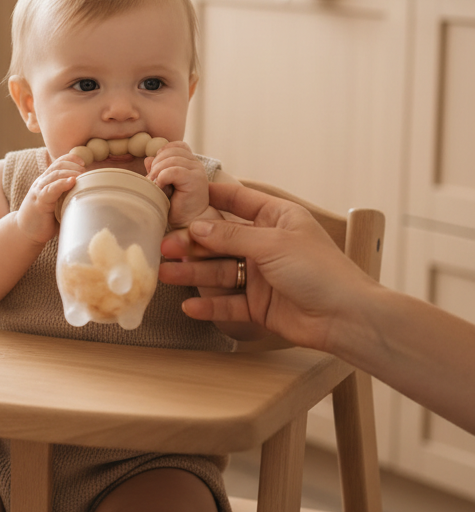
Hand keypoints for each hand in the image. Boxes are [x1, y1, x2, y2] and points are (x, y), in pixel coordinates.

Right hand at [15, 154, 85, 243]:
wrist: (25, 233)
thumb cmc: (44, 220)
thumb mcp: (57, 205)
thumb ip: (67, 198)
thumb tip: (90, 198)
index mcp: (46, 181)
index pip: (58, 162)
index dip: (71, 158)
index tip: (84, 162)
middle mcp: (41, 183)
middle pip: (58, 165)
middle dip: (74, 165)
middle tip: (86, 171)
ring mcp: (39, 191)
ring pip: (55, 174)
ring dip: (70, 172)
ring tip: (82, 175)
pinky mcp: (39, 202)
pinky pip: (50, 189)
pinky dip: (62, 184)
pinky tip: (72, 182)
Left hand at [144, 141, 208, 227]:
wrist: (187, 224)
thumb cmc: (176, 206)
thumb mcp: (163, 185)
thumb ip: (158, 170)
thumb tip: (148, 158)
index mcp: (189, 162)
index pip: (175, 146)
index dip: (162, 153)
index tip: (156, 170)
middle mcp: (195, 164)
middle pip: (170, 151)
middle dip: (156, 165)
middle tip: (152, 181)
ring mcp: (197, 171)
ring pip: (170, 160)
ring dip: (157, 173)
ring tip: (156, 186)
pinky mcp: (195, 180)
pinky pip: (173, 171)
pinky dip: (162, 178)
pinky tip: (161, 189)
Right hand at [158, 181, 371, 352]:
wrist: (346, 318)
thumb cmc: (320, 270)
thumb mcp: (273, 243)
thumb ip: (231, 235)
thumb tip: (196, 226)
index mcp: (277, 218)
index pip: (237, 199)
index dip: (209, 195)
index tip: (178, 193)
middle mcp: (266, 245)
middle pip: (220, 240)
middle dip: (192, 243)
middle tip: (165, 247)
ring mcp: (261, 276)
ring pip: (219, 272)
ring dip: (194, 274)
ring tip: (167, 275)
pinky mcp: (259, 306)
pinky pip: (228, 304)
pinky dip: (210, 306)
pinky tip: (190, 306)